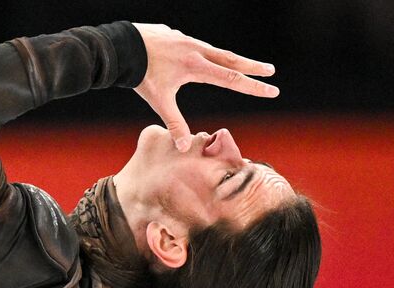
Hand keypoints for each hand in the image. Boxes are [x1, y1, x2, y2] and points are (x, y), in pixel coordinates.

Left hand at [131, 24, 278, 151]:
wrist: (121, 47)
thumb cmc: (141, 75)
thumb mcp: (159, 101)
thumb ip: (174, 123)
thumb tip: (186, 146)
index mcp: (196, 66)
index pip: (232, 78)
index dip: (253, 86)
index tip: (272, 88)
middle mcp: (196, 50)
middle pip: (231, 59)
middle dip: (253, 66)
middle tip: (271, 70)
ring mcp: (186, 40)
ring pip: (214, 51)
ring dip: (230, 58)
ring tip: (241, 64)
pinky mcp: (175, 35)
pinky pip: (195, 45)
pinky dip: (204, 53)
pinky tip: (194, 58)